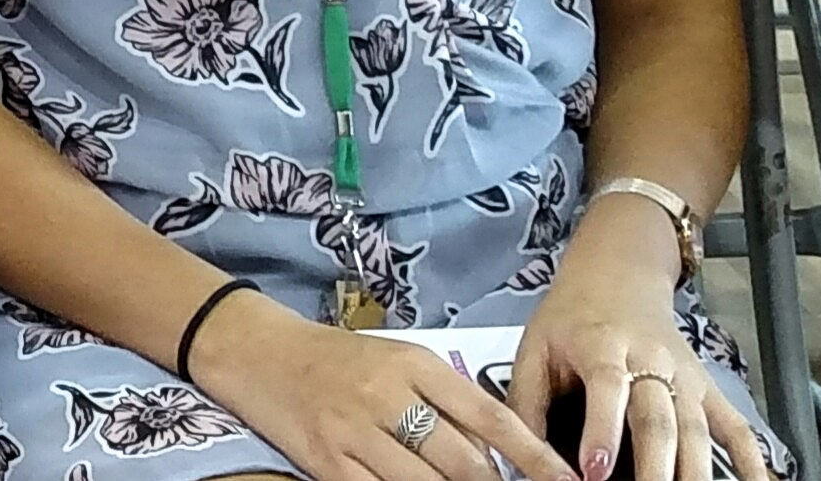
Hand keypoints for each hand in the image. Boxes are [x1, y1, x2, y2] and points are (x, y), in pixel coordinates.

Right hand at [189, 292, 570, 480]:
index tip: (565, 479)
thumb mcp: (394, 360)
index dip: (533, 456)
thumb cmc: (334, 357)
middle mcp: (387, 395)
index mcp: (412, 363)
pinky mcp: (327, 461)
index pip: (490, 416)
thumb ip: (442, 398)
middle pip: (463, 460)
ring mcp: (355, 431)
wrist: (256, 351)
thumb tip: (491, 452)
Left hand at [510, 215, 767, 480]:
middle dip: (655, 466)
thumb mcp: (533, 347)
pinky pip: (734, 427)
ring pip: (697, 429)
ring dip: (696, 472)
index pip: (607, 388)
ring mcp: (685, 377)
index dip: (601, 431)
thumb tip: (517, 456)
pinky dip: (751, 460)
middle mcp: (651, 361)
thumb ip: (525, 403)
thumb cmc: (572, 316)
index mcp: (602, 346)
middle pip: (660, 417)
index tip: (593, 472)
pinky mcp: (706, 389)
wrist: (618, 272)